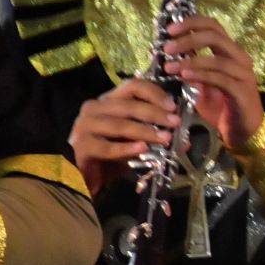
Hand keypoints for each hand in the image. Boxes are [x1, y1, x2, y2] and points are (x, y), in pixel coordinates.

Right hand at [70, 77, 180, 194]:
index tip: (173, 106)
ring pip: (119, 125)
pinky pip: (107, 147)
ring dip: (145, 131)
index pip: (132, 86)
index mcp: (109, 101)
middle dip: (155, 113)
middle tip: (175, 123)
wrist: (81, 177)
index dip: (154, 93)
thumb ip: (154, 136)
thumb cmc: (110, 156)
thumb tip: (184, 141)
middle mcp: (94, 109)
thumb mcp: (135, 142)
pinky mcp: (80, 146)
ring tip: (166, 138)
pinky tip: (143, 149)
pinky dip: (126, 148)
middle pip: (128, 105)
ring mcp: (84, 126)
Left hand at [161, 16, 263, 149]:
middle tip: (167, 48)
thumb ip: (189, 68)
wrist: (242, 132)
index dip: (191, 23)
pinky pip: (220, 79)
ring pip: (217, 59)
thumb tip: (167, 54)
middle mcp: (239, 59)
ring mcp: (243, 75)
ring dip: (190, 60)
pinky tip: (184, 76)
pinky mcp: (242, 92)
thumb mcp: (201, 84)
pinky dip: (201, 75)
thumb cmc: (220, 107)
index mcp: (229, 53)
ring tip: (169, 67)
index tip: (170, 30)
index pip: (213, 26)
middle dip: (188, 39)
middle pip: (215, 36)